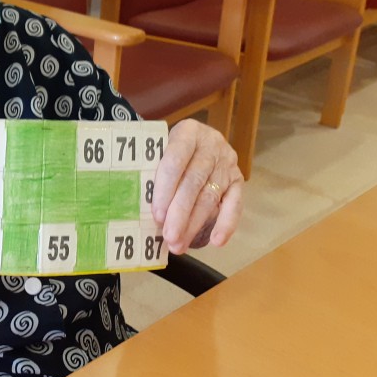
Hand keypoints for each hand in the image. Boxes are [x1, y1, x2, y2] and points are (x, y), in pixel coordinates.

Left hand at [151, 119, 242, 253]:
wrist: (197, 140)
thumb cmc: (169, 150)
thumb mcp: (159, 150)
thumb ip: (152, 171)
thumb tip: (137, 207)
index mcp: (187, 132)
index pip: (175, 161)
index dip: (165, 189)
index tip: (156, 215)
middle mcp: (211, 144)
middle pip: (194, 182)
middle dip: (180, 214)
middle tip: (169, 238)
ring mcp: (227, 162)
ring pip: (210, 196)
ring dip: (195, 224)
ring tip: (180, 245)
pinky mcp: (238, 179)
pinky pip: (235, 203)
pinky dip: (226, 224)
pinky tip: (216, 241)